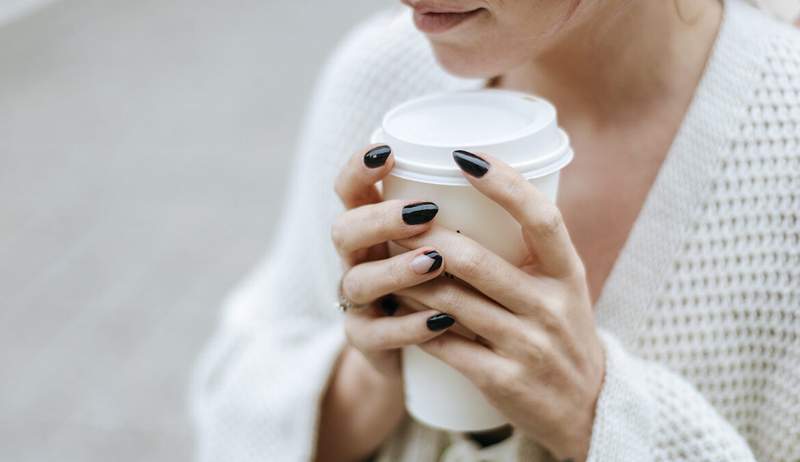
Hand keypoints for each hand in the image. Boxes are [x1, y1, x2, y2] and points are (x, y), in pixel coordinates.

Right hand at [317, 143, 455, 461]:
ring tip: (436, 261)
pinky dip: (409, 326)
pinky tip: (441, 319)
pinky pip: (377, 334)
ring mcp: (359, 302)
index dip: (359, 168)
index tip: (388, 151)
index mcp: (375, 226)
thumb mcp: (452, 242)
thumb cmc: (449, 283)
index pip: (351, 188)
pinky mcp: (368, 341)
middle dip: (380, 218)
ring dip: (396, 269)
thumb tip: (505, 165)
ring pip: (357, 282)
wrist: (432, 356)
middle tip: (425, 212)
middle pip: (344, 230)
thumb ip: (463, 211)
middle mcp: (359, 258)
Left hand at [393, 150, 605, 461]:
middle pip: (473, 259)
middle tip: (395, 219)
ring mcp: (527, 346)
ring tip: (386, 257)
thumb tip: (472, 197)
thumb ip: (530, 250)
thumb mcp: (565, 288)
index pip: (541, 217)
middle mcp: (551, 307)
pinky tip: (394, 306)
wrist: (588, 408)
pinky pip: (443, 342)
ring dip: (408, 276)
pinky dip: (413, 321)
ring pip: (448, 299)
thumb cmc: (564, 334)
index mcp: (569, 274)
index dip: (504, 183)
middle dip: (424, 236)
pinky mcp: (501, 379)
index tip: (464, 156)